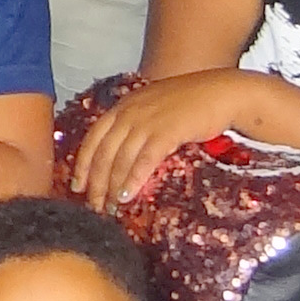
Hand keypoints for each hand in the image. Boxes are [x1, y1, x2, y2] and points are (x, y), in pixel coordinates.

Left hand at [69, 69, 285, 207]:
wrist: (221, 92)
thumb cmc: (190, 102)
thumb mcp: (154, 108)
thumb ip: (135, 125)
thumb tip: (121, 153)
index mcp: (124, 106)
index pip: (93, 137)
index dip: (83, 163)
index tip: (78, 185)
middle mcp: (130, 112)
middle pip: (104, 152)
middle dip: (96, 183)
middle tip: (94, 206)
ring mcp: (148, 121)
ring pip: (121, 159)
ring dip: (113, 187)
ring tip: (111, 208)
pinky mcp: (167, 132)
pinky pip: (144, 160)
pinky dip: (134, 180)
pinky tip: (128, 196)